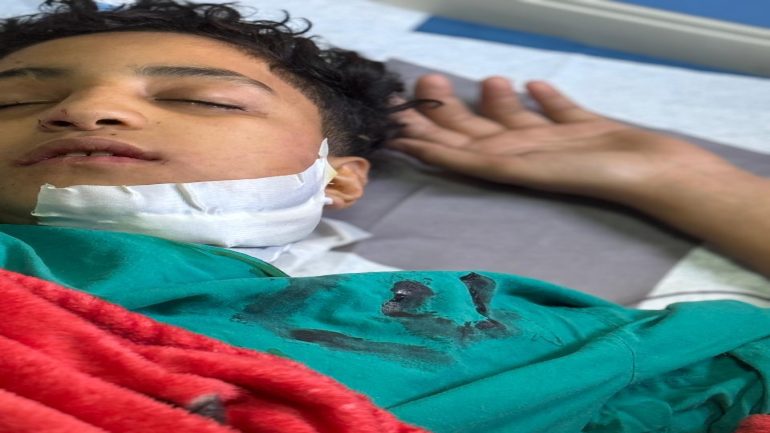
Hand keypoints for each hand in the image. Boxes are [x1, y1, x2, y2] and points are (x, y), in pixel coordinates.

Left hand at [390, 74, 769, 276]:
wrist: (651, 171)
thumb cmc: (587, 173)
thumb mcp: (522, 165)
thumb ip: (477, 159)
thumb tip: (428, 150)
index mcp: (503, 163)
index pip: (452, 150)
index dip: (421, 135)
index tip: (393, 120)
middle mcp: (522, 153)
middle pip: (477, 130)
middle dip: (448, 108)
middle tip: (426, 80)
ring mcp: (553, 143)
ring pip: (516, 118)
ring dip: (495, 100)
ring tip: (484, 79)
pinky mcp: (584, 130)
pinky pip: (558, 111)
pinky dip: (544, 98)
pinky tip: (534, 84)